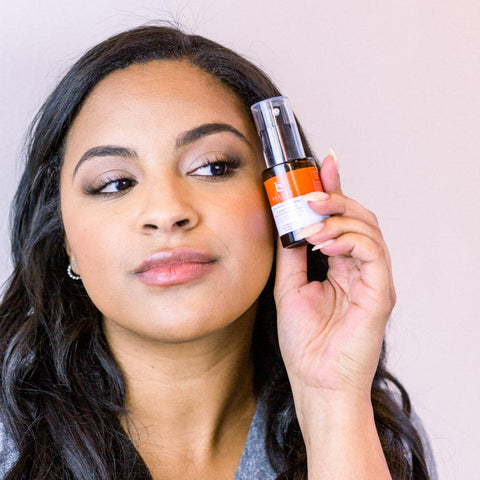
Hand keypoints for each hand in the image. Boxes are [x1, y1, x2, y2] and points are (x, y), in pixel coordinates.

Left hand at [274, 152, 395, 399]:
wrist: (315, 380)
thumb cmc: (305, 342)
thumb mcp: (289, 286)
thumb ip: (291, 254)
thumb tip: (286, 223)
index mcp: (340, 266)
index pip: (341, 219)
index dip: (334, 190)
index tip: (323, 164)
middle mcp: (360, 268)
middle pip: (359, 218)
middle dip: (335, 198)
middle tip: (312, 192)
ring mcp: (373, 279)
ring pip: (369, 230)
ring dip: (339, 219)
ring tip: (312, 226)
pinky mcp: (381, 292)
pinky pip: (373, 253)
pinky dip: (350, 240)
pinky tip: (326, 243)